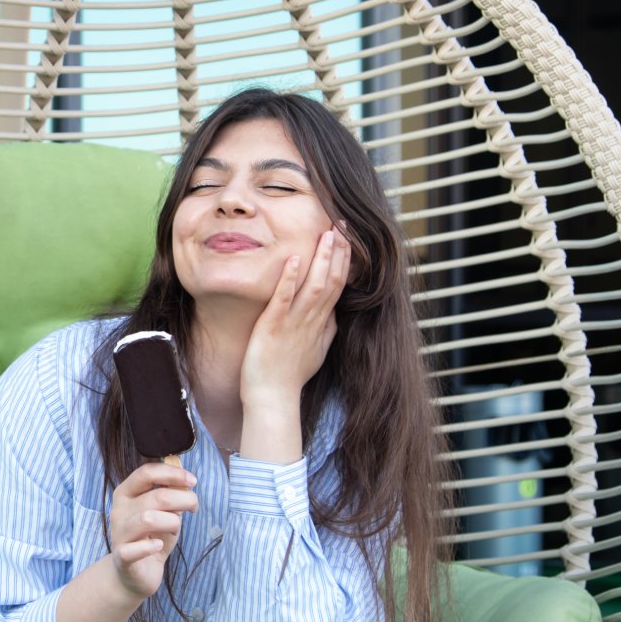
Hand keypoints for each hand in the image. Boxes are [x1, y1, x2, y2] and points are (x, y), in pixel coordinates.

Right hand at [108, 463, 197, 599]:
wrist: (135, 573)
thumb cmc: (152, 537)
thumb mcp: (164, 512)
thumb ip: (171, 496)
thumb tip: (185, 482)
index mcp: (126, 493)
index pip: (146, 473)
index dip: (172, 474)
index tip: (192, 481)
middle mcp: (119, 511)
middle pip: (156, 496)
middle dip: (183, 499)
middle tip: (193, 507)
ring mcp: (119, 534)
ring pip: (148, 519)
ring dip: (171, 522)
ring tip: (175, 529)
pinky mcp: (122, 557)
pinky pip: (133, 550)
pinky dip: (149, 547)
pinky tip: (158, 546)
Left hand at [240, 226, 349, 410]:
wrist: (273, 398)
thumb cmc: (290, 376)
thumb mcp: (316, 352)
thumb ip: (326, 331)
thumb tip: (334, 315)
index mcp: (321, 324)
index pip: (338, 286)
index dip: (344, 261)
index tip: (347, 237)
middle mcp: (312, 320)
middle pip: (332, 280)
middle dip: (339, 251)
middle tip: (343, 224)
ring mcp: (294, 323)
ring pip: (315, 286)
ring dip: (322, 259)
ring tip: (328, 233)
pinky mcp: (274, 327)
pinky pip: (284, 299)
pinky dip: (290, 279)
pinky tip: (294, 258)